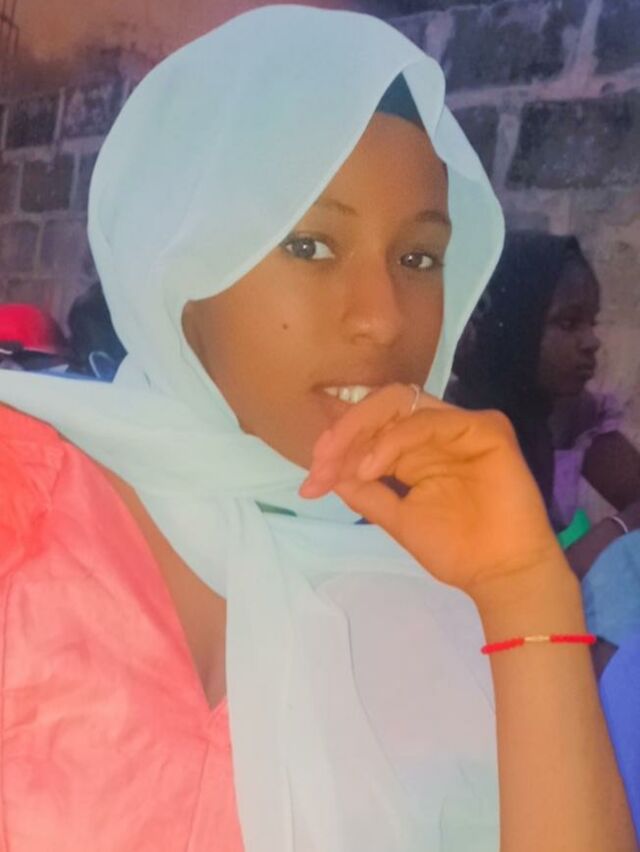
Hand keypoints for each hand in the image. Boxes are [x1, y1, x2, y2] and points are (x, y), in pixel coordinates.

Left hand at [300, 384, 563, 598]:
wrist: (501, 574)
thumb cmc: (455, 549)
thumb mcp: (397, 518)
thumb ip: (366, 492)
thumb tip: (328, 474)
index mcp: (417, 448)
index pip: (372, 427)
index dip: (338, 446)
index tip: (311, 480)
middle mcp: (436, 430)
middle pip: (382, 406)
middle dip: (344, 430)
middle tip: (320, 462)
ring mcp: (461, 426)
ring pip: (401, 403)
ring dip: (362, 433)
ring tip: (341, 468)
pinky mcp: (486, 429)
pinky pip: (430, 421)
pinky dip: (394, 440)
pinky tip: (372, 467)